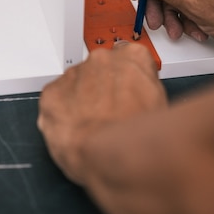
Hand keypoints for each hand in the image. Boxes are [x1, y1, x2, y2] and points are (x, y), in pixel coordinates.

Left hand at [37, 42, 167, 184]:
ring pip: (76, 84)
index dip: (126, 81)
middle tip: (108, 114)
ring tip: (92, 127)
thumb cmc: (138, 137)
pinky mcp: (52, 92)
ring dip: (81, 101)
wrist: (112, 155)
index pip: (128, 59)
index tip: (125, 94)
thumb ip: (146, 90)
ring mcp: (75, 74)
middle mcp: (102, 59)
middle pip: (99, 70)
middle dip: (102, 89)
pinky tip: (76, 129)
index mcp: (133, 57)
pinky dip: (62, 113)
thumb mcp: (160, 106)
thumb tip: (141, 97)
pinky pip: (55, 100)